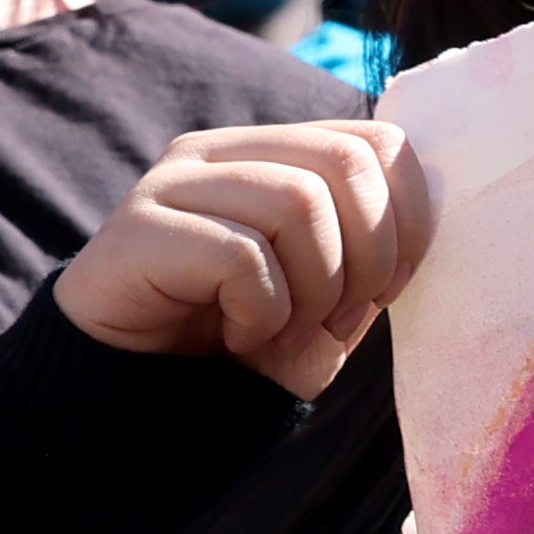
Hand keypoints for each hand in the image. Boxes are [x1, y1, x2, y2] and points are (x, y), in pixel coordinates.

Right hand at [50, 117, 440, 394]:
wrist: (125, 391)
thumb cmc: (230, 344)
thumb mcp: (318, 314)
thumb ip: (366, 276)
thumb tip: (408, 250)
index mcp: (275, 154)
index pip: (379, 143)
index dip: (408, 217)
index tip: (390, 287)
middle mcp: (225, 151)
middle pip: (347, 165)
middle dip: (368, 257)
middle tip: (335, 319)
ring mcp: (176, 181)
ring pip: (300, 204)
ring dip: (313, 290)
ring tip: (280, 331)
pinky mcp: (141, 226)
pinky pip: (243, 256)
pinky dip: (261, 313)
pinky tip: (235, 338)